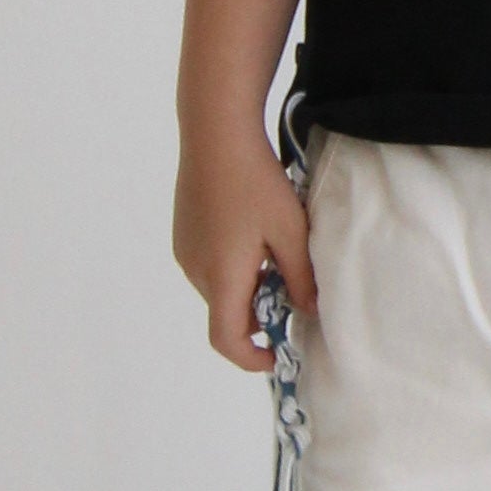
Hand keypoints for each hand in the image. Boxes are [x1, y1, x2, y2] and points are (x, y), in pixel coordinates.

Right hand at [174, 127, 316, 369]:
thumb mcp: (291, 232)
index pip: (226, 340)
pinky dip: (233, 268)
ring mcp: (185, 250)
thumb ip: (301, 278)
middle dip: (259, 314)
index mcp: (221, 277)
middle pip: (226, 313)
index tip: (276, 354)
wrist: (215, 132)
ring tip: (275, 253)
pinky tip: (252, 233)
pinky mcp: (183, 232)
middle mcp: (195, 270)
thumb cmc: (256, 182)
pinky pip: (209, 266)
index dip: (251, 358)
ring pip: (218, 289)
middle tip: (292, 289)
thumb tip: (307, 311)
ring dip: (247, 288)